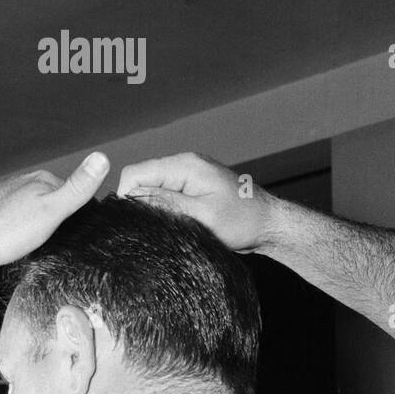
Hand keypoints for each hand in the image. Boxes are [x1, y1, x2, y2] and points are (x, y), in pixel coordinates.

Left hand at [0, 152, 109, 270]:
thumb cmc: (3, 231)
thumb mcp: (51, 210)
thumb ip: (78, 188)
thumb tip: (102, 158)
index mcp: (42, 180)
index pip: (73, 192)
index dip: (77, 214)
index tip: (74, 230)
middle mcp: (24, 184)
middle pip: (52, 202)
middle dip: (56, 221)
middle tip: (52, 241)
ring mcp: (8, 198)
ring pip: (33, 213)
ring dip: (37, 228)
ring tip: (33, 243)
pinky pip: (16, 223)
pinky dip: (20, 233)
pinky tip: (16, 244)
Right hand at [117, 152, 277, 252]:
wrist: (267, 224)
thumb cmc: (241, 221)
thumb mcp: (200, 216)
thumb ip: (165, 204)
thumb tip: (132, 198)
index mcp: (185, 165)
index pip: (135, 173)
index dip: (126, 198)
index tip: (134, 223)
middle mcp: (184, 164)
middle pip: (140, 179)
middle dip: (138, 204)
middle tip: (152, 228)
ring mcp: (188, 175)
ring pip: (150, 189)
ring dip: (151, 209)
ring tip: (166, 227)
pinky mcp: (191, 188)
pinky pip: (164, 195)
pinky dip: (162, 210)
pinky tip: (174, 224)